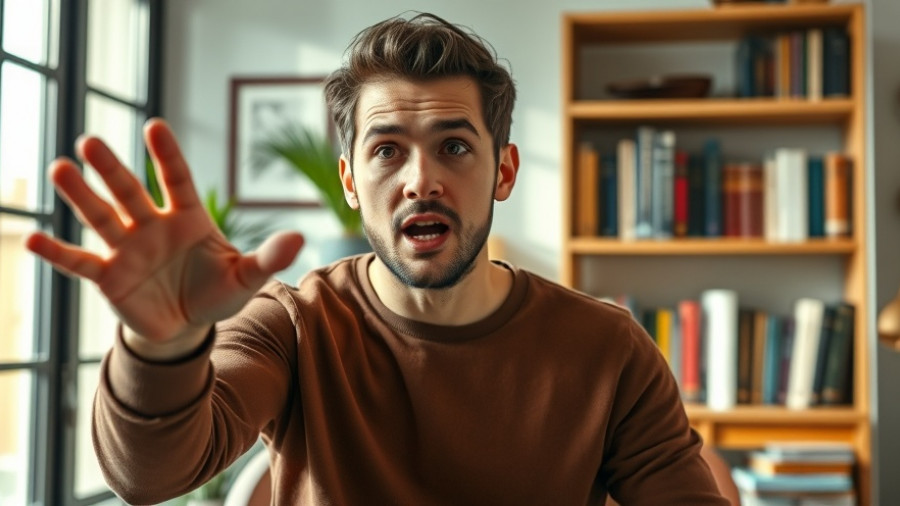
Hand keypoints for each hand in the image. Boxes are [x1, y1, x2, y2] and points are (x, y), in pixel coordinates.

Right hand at [26, 118, 303, 356]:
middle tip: (90, 141)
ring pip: (102, 218)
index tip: (154, 126)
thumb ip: (269, 257)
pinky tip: (30, 239)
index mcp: (188, 217)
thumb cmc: (217, 292)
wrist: (188, 326)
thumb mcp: (246, 277)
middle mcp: (153, 225)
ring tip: (60, 169)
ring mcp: (127, 249)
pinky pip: (80, 263)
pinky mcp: (109, 277)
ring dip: (82, 196)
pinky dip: (57, 254)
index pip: (177, 179)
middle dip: (112, 168)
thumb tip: (299, 238)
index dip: (167, 156)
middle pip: (130, 191)